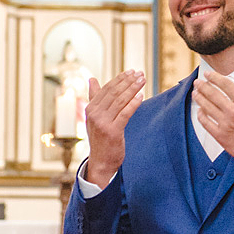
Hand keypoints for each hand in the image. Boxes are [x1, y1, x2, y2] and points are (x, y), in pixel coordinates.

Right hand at [84, 70, 145, 188]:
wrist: (101, 162)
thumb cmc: (100, 137)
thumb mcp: (94, 117)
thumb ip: (94, 97)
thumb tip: (92, 79)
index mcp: (90, 108)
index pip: (106, 89)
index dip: (120, 79)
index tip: (131, 72)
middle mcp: (94, 114)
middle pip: (114, 93)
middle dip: (128, 81)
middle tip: (140, 74)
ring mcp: (103, 123)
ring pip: (120, 101)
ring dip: (133, 89)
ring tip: (142, 81)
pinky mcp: (113, 131)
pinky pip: (125, 113)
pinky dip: (133, 103)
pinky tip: (141, 96)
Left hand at [193, 67, 233, 175]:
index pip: (225, 84)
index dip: (214, 77)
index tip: (208, 74)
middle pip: (213, 94)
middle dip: (203, 86)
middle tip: (198, 82)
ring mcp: (226, 124)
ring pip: (207, 107)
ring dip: (199, 98)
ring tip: (195, 93)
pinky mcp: (221, 136)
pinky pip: (206, 123)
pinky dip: (201, 116)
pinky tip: (199, 111)